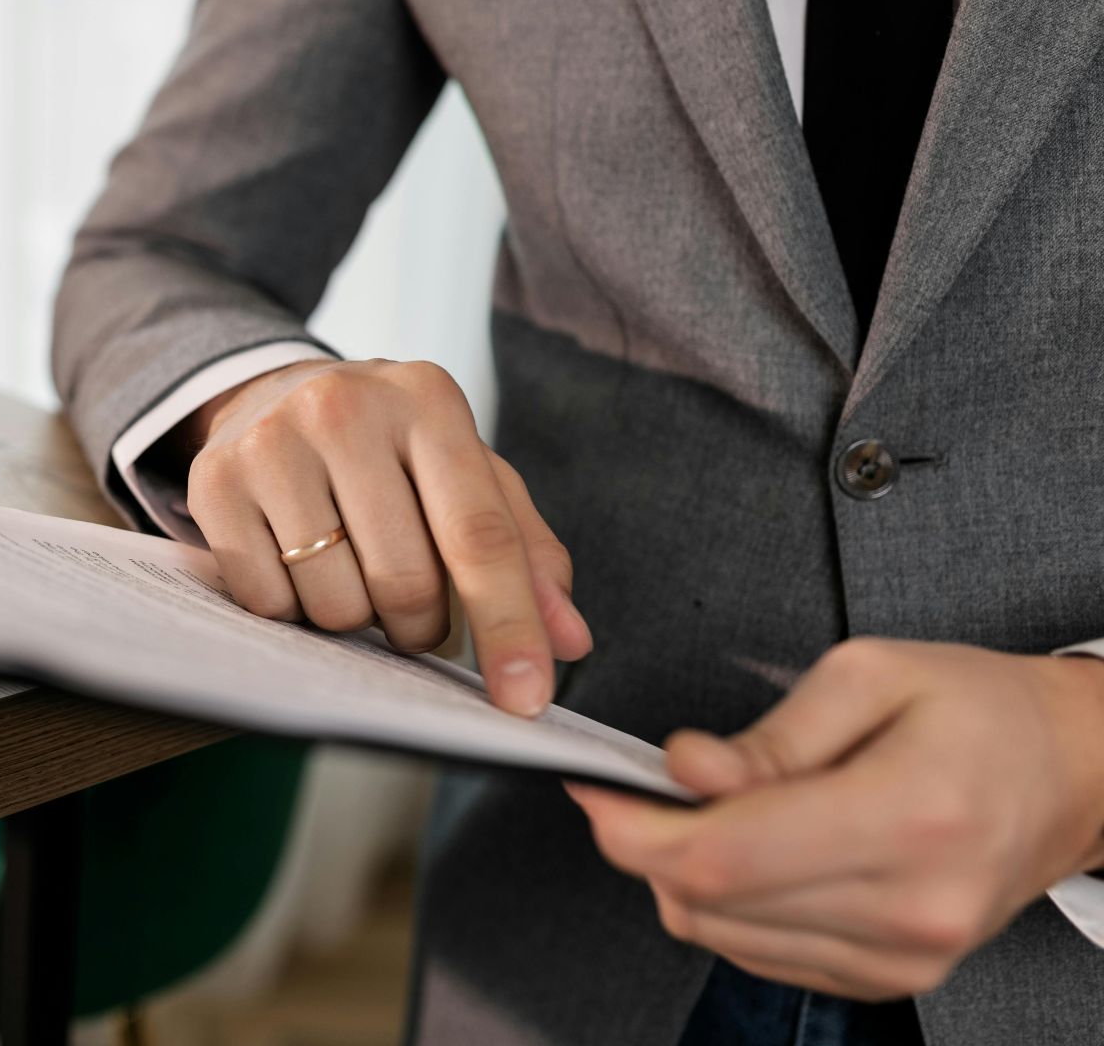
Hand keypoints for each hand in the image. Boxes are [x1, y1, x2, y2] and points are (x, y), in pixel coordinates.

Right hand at [183, 358, 590, 714]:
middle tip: (412, 615)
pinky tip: (295, 566)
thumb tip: (569, 641)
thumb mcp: (469, 478)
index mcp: (429, 402)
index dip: (508, 626)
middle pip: (404, 582)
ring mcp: (272, 441)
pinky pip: (267, 601)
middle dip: (419, 628)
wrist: (275, 397)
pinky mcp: (215, 480)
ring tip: (348, 574)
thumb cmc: (392, 452)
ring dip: (353, 621)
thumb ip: (527, 554)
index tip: (526, 701)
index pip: (479, 536)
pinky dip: (291, 611)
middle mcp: (345, 408)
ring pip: (334, 602)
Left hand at [568, 638, 1103, 999]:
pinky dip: (730, 904)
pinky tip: (756, 851)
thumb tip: (684, 771)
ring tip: (715, 811)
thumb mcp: (869, 674)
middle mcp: (912, 906)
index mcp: (909, 817)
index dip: (635, 830)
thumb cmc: (980, 711)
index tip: (596, 793)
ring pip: (722, 936)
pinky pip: (759, 953)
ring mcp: (905, 957)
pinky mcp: (890, 979)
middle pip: (710, 904)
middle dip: (650, 844)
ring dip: (687, 875)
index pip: (725, 857)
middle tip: (640, 791)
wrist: (1069, 772)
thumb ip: (767, 735)